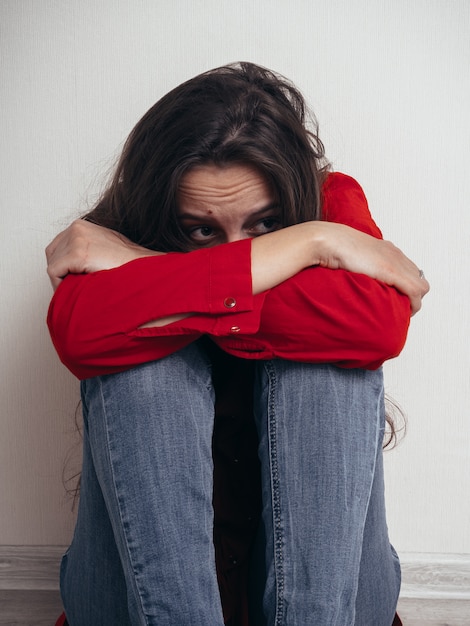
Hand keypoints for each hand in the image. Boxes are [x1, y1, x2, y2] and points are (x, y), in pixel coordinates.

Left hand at [46, 220, 161, 289]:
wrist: (143, 268)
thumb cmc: (128, 263)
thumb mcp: (103, 247)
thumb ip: (86, 249)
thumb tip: (71, 265)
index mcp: (81, 225)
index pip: (57, 247)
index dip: (62, 266)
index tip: (71, 280)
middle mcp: (77, 228)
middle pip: (52, 255)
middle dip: (60, 273)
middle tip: (73, 287)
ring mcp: (76, 240)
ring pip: (53, 264)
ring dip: (62, 280)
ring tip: (78, 289)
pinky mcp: (77, 254)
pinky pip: (54, 272)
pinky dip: (60, 284)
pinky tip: (75, 291)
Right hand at [312, 222, 429, 314]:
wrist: (329, 241)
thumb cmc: (332, 248)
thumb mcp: (348, 256)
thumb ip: (356, 263)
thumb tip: (348, 273)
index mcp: (386, 249)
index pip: (408, 268)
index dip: (405, 285)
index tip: (394, 297)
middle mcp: (395, 254)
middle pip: (418, 277)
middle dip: (412, 294)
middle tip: (398, 306)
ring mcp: (396, 262)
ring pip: (421, 286)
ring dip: (414, 301)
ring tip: (400, 311)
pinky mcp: (393, 272)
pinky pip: (415, 291)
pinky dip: (413, 304)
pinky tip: (403, 312)